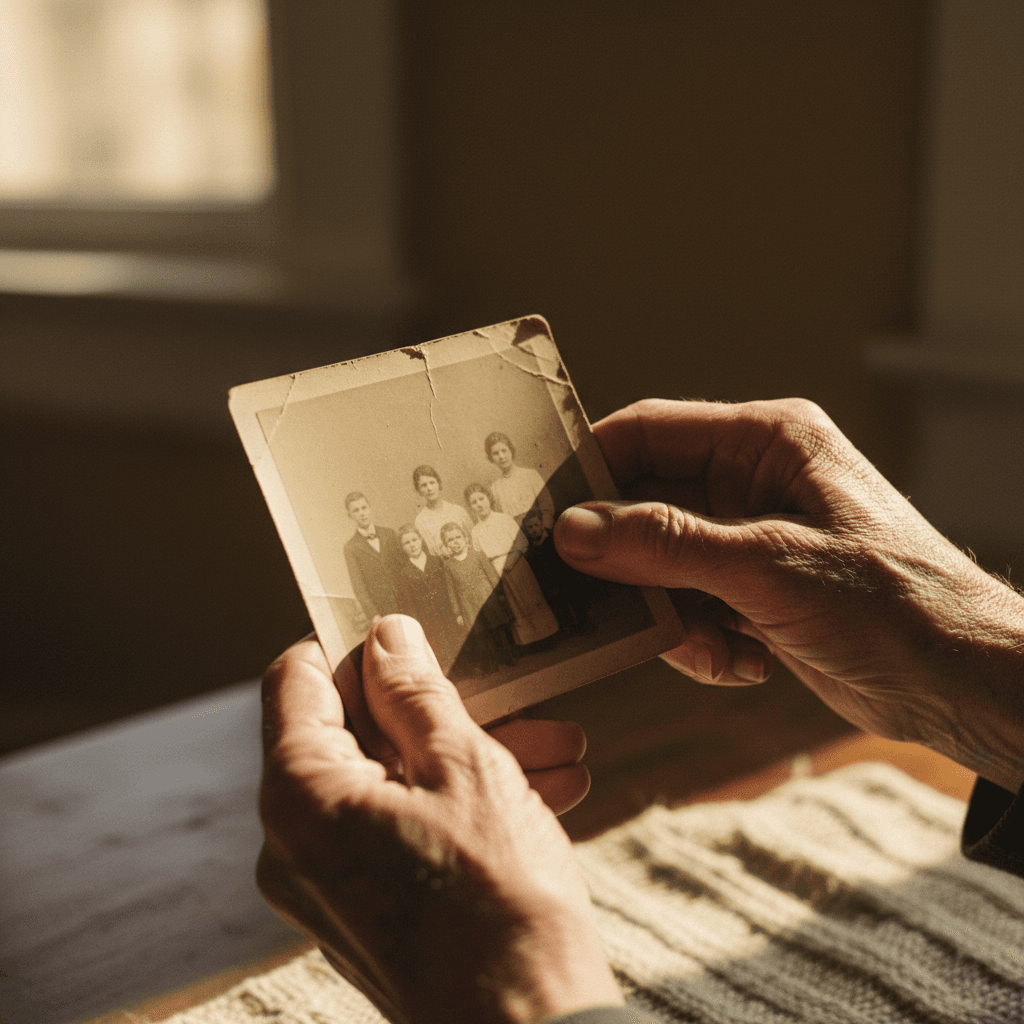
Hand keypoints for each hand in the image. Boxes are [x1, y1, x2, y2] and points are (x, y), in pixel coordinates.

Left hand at [257, 616, 621, 1023]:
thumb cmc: (501, 904)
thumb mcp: (466, 768)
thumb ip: (416, 694)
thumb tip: (386, 638)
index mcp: (300, 797)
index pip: (298, 680)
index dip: (353, 645)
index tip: (411, 631)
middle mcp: (294, 843)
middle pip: (354, 733)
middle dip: (438, 707)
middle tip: (513, 693)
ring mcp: (328, 885)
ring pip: (392, 782)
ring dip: (468, 755)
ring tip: (554, 746)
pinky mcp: (365, 911)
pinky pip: (401, 828)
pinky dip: (458, 804)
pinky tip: (541, 790)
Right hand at [555, 398, 1023, 791]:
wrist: (963, 685)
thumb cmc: (892, 603)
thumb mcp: (767, 566)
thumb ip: (665, 545)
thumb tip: (575, 530)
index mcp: (766, 443)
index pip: (651, 432)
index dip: (592, 465)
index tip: (542, 507)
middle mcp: (754, 484)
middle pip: (647, 506)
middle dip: (625, 559)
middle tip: (587, 597)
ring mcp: (752, 541)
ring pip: (661, 566)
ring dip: (668, 613)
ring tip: (704, 645)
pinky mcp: (755, 594)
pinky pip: (689, 608)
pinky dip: (700, 642)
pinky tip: (745, 663)